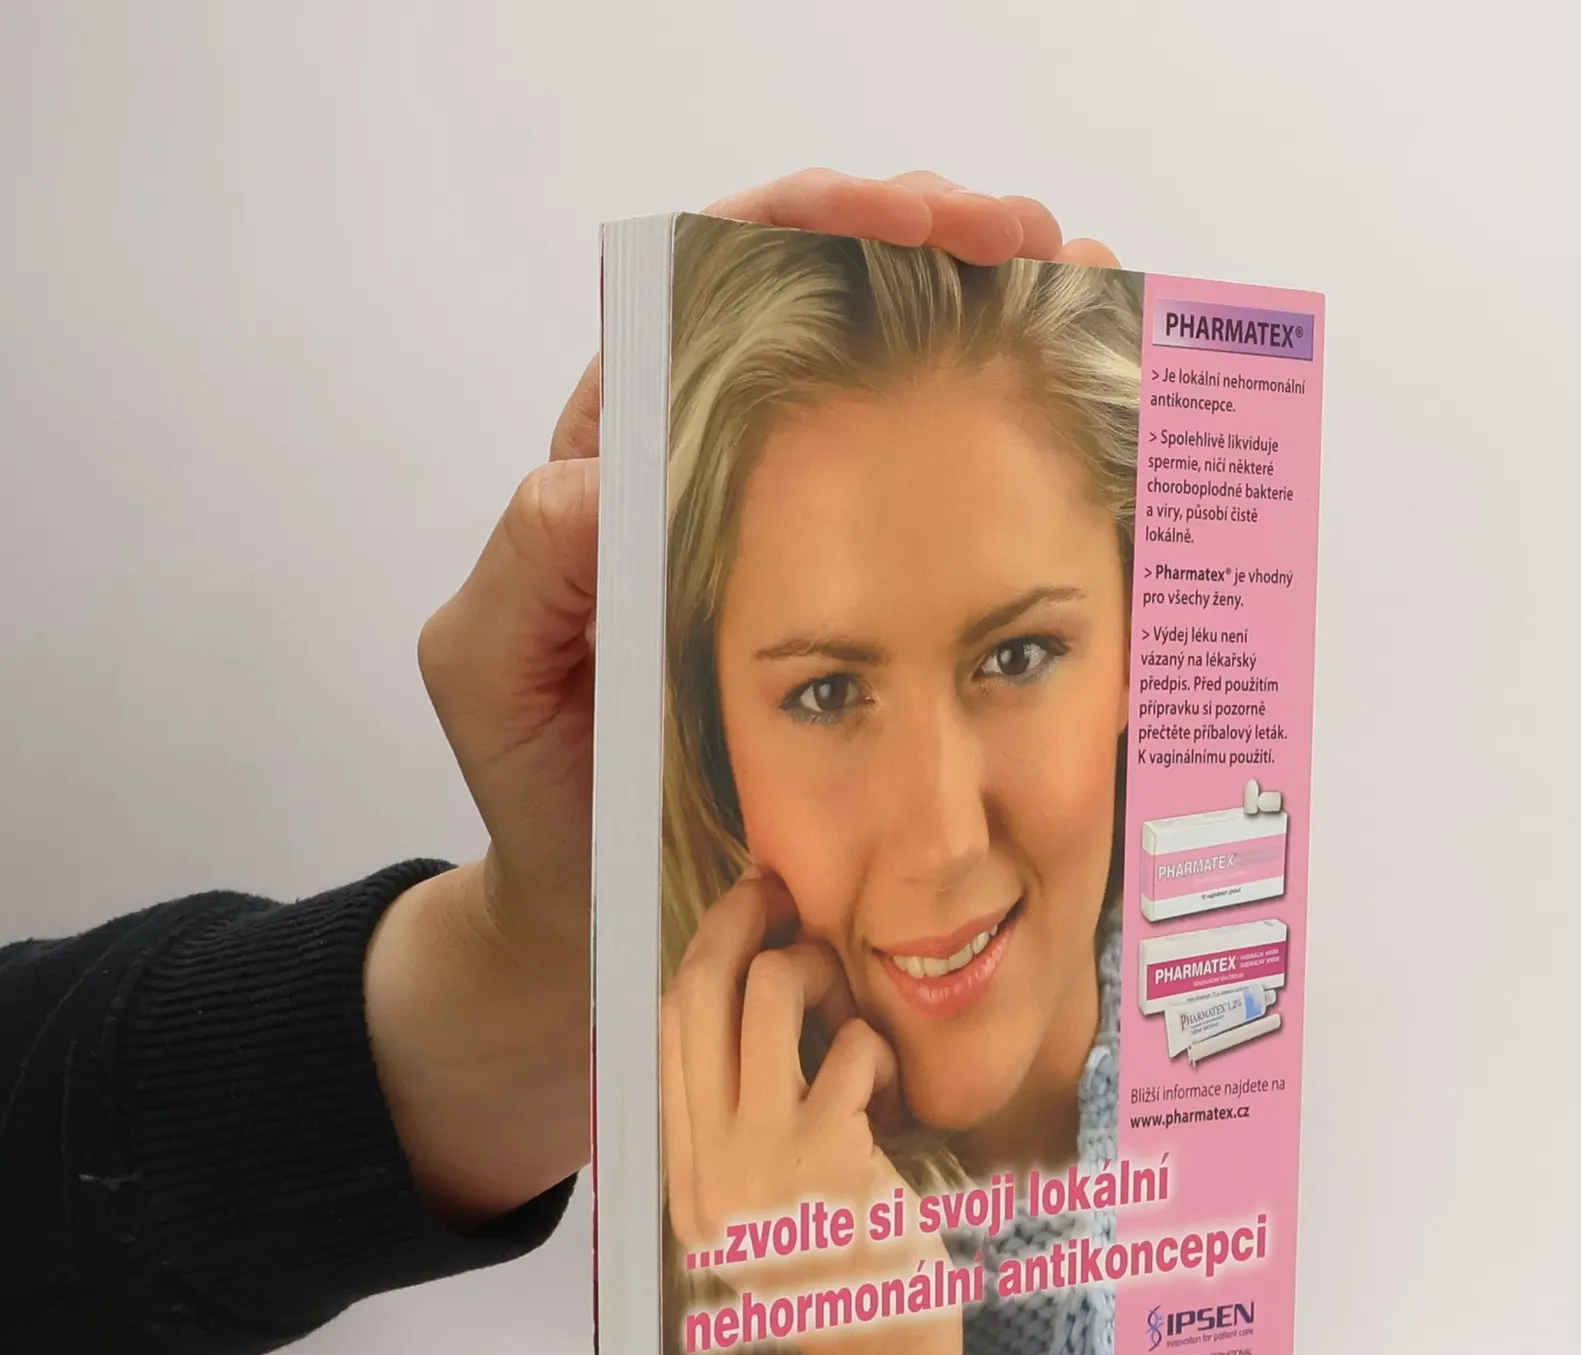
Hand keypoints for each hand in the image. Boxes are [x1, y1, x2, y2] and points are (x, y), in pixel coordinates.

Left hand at [367, 171, 1117, 1223]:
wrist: (607, 911)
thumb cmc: (545, 793)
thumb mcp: (491, 678)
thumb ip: (528, 574)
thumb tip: (602, 481)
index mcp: (627, 470)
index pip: (709, 302)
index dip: (798, 230)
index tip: (894, 217)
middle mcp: (722, 487)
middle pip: (826, 320)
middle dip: (927, 251)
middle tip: (1024, 241)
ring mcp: (806, 553)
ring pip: (896, 404)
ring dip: (990, 333)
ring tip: (1080, 299)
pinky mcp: (870, 621)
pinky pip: (942, 522)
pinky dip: (1016, 464)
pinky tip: (1089, 430)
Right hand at [661, 873, 902, 1254]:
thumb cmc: (838, 1286)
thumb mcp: (757, 1220)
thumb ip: (735, 1139)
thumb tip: (742, 1028)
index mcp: (685, 1173)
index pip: (666, 1030)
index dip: (701, 956)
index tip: (740, 918)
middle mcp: (707, 1161)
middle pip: (699, 995)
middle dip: (738, 924)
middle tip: (780, 896)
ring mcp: (762, 1160)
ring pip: (769, 998)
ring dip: (816, 977)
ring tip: (850, 1016)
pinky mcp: (829, 1159)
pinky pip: (851, 1050)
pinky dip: (879, 1053)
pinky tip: (895, 1100)